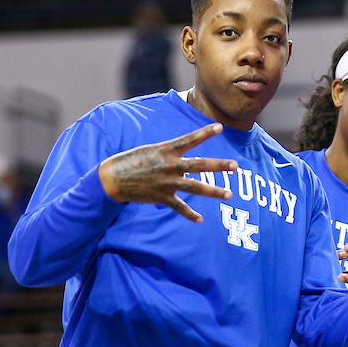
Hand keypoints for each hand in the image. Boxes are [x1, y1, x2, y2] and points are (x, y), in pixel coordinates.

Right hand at [97, 123, 236, 222]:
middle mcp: (169, 165)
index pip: (190, 140)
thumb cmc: (132, 162)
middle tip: (236, 166)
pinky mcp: (161, 196)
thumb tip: (189, 161)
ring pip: (195, 187)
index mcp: (166, 151)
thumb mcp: (151, 151)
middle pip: (199, 165)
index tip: (220, 127)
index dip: (205, 133)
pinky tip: (200, 219)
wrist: (112, 178)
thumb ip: (171, 154)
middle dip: (219, 165)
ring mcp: (166, 182)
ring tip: (229, 194)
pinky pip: (179, 207)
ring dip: (213, 191)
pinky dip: (190, 214)